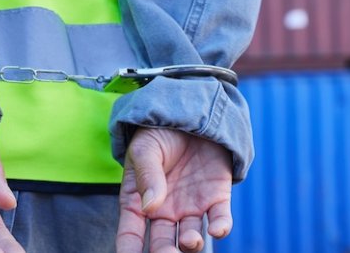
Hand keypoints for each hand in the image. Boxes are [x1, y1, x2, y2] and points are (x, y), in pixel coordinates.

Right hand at [116, 128, 233, 252]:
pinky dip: (220, 228)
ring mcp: (191, 206)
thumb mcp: (145, 149)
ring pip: (191, 237)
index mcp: (139, 201)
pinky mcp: (216, 197)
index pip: (131, 232)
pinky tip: (217, 230)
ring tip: (190, 240)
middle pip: (163, 242)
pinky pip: (219, 219)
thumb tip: (150, 207)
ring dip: (191, 244)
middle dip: (164, 252)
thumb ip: (147, 176)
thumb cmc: (159, 132)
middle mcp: (165, 210)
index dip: (128, 249)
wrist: (190, 111)